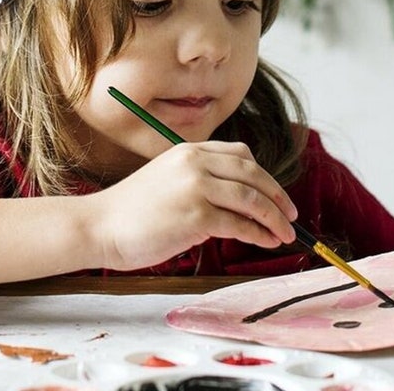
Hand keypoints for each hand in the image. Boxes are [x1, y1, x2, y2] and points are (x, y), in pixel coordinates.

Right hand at [89, 141, 297, 270]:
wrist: (102, 225)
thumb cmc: (133, 210)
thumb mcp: (168, 179)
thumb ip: (199, 179)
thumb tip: (239, 200)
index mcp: (189, 151)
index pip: (240, 155)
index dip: (264, 176)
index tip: (276, 195)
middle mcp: (195, 163)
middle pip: (252, 174)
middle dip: (278, 196)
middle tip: (292, 215)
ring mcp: (196, 188)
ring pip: (251, 198)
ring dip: (274, 218)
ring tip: (285, 233)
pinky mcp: (195, 216)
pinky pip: (239, 224)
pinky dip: (258, 234)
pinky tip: (266, 241)